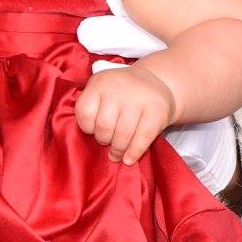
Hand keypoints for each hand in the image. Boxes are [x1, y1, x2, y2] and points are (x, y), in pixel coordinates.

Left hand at [79, 0, 239, 191]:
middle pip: (103, 127)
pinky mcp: (157, 112)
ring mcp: (140, 99)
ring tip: (116, 154)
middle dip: (104, 140)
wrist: (158, 83)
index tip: (93, 129)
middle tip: (108, 142)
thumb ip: (91, 106)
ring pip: (122, 136)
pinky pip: (142, 139)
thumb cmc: (122, 93)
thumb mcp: (102, 89)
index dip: (87, 127)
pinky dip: (134, 153)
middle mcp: (119, 88)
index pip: (84, 112)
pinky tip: (129, 159)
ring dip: (118, 150)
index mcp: (101, 82)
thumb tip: (83, 136)